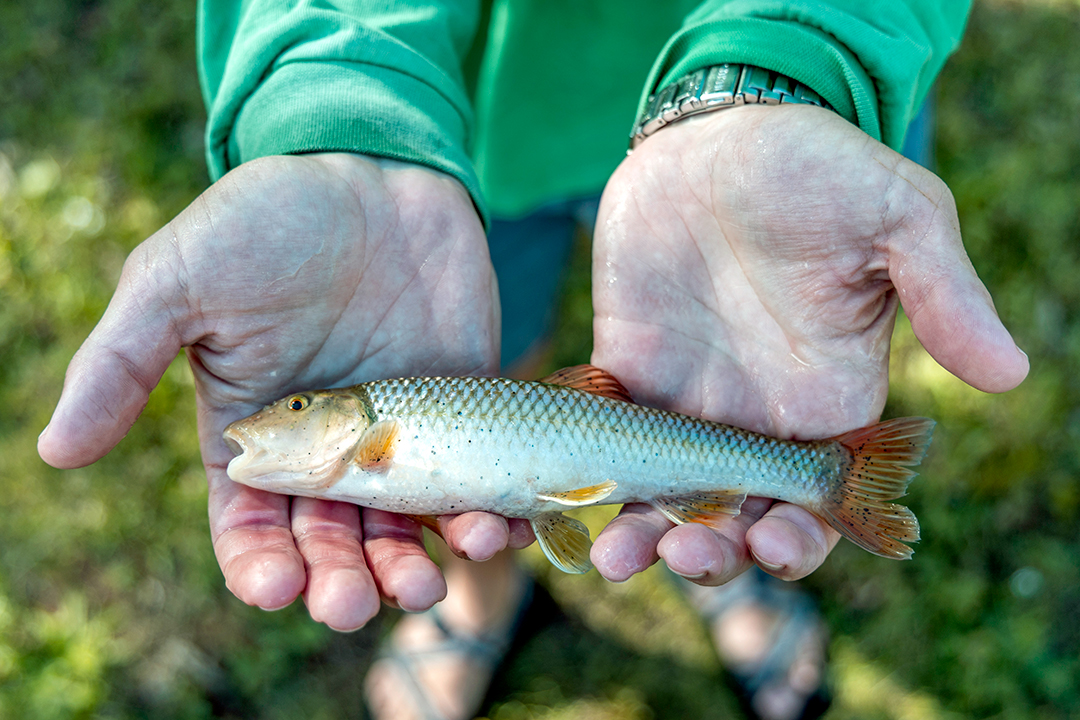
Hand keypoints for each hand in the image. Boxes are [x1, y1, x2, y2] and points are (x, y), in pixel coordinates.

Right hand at [38, 153, 526, 629]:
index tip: (276, 589)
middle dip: (341, 582)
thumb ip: (122, 363)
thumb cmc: (267, 220)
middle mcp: (326, 448)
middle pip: (331, 544)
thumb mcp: (177, 281)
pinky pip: (469, 479)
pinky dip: (478, 515)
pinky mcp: (459, 410)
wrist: (373, 170)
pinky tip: (487, 531)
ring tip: (424, 588)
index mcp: (255, 434)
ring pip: (401, 528)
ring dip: (410, 567)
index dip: (260, 566)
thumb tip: (55, 451)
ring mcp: (397, 433)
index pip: (250, 526)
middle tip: (352, 605)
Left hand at [589, 105, 1027, 583]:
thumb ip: (943, 294)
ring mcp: (685, 401)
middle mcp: (754, 418)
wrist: (722, 130)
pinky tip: (561, 497)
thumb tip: (1013, 374)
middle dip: (712, 555)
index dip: (803, 540)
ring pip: (662, 499)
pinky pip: (602, 442)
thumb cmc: (819, 168)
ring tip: (613, 557)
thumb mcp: (897, 217)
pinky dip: (586, 478)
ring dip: (641, 537)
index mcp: (827, 400)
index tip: (775, 545)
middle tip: (684, 556)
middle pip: (734, 519)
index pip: (818, 503)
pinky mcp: (625, 372)